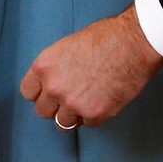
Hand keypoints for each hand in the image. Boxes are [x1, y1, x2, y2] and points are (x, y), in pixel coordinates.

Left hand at [20, 5, 162, 127]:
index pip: (28, 92)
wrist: (134, 43)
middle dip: (56, 106)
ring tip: (89, 100)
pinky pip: (89, 123)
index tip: (50, 92)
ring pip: (63, 123)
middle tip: (72, 96)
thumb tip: (55, 82)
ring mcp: (73, 104)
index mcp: (44, 67)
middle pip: (43, 111)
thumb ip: (56, 68)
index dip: (41, 92)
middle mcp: (54, 88)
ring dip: (74, 114)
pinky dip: (96, 115)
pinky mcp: (95, 114)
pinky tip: (105, 99)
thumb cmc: (106, 37)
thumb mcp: (68, 46)